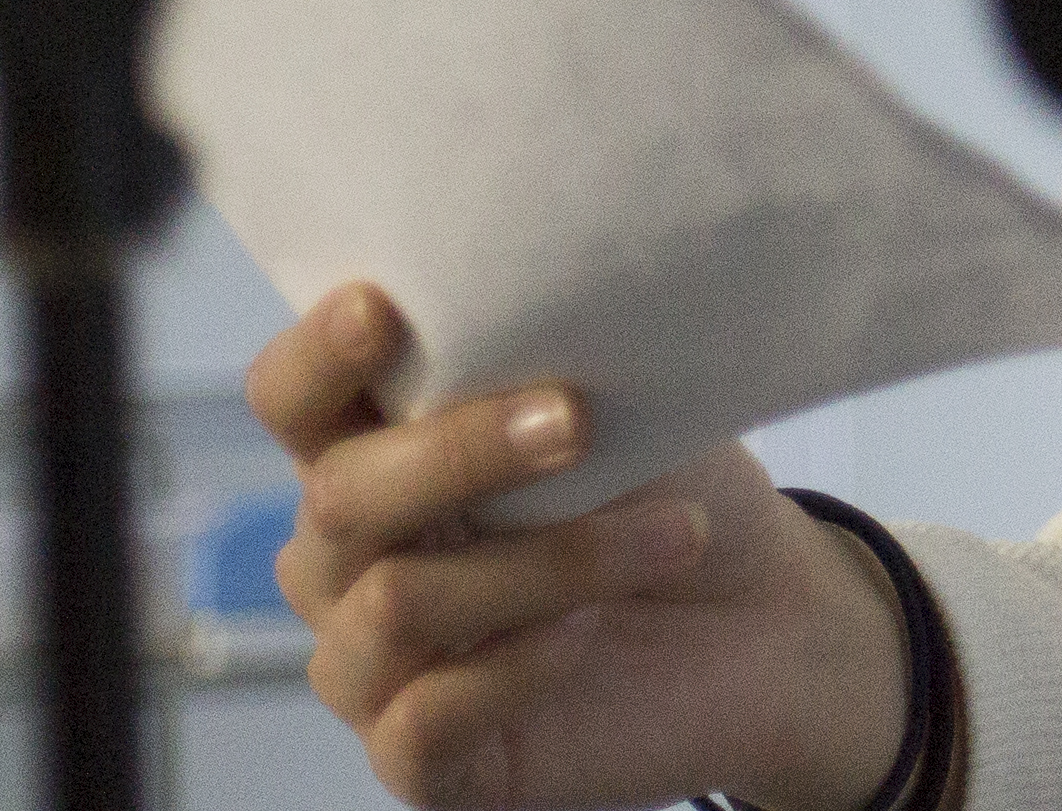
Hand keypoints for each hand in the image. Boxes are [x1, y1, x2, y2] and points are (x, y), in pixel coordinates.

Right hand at [246, 284, 917, 810]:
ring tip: (672, 536)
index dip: (317, 356)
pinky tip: (589, 636)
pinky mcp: (422, 765)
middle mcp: (347, 565)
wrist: (768, 620)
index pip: (293, 400)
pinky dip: (520, 663)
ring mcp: (373, 670)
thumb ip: (541, 366)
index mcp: (376, 455)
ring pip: (398, 602)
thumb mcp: (620, 409)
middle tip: (577, 419)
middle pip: (340, 497)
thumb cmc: (676, 496)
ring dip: (548, 559)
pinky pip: (425, 717)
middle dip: (462, 449)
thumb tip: (525, 298)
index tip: (382, 307)